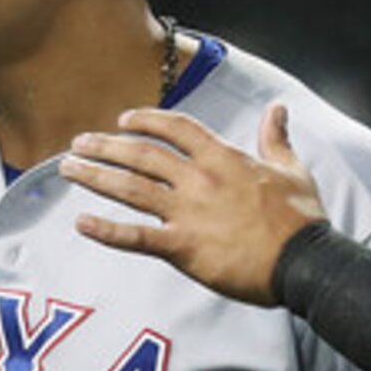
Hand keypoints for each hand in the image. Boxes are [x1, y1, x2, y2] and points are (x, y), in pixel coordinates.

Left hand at [60, 103, 328, 304]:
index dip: (146, 121)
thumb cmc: (301, 220)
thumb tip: (278, 109)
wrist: (303, 261)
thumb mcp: (292, 170)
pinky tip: (81, 223)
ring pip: (131, 188)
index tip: (123, 120)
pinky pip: (136, 237)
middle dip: (105, 146)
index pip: (176, 129)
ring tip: (67, 168)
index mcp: (224, 158)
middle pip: (142, 154)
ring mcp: (188, 212)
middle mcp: (199, 179)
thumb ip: (276, 139)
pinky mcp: (183, 246)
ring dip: (95, 176)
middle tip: (77, 143)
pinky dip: (106, 230)